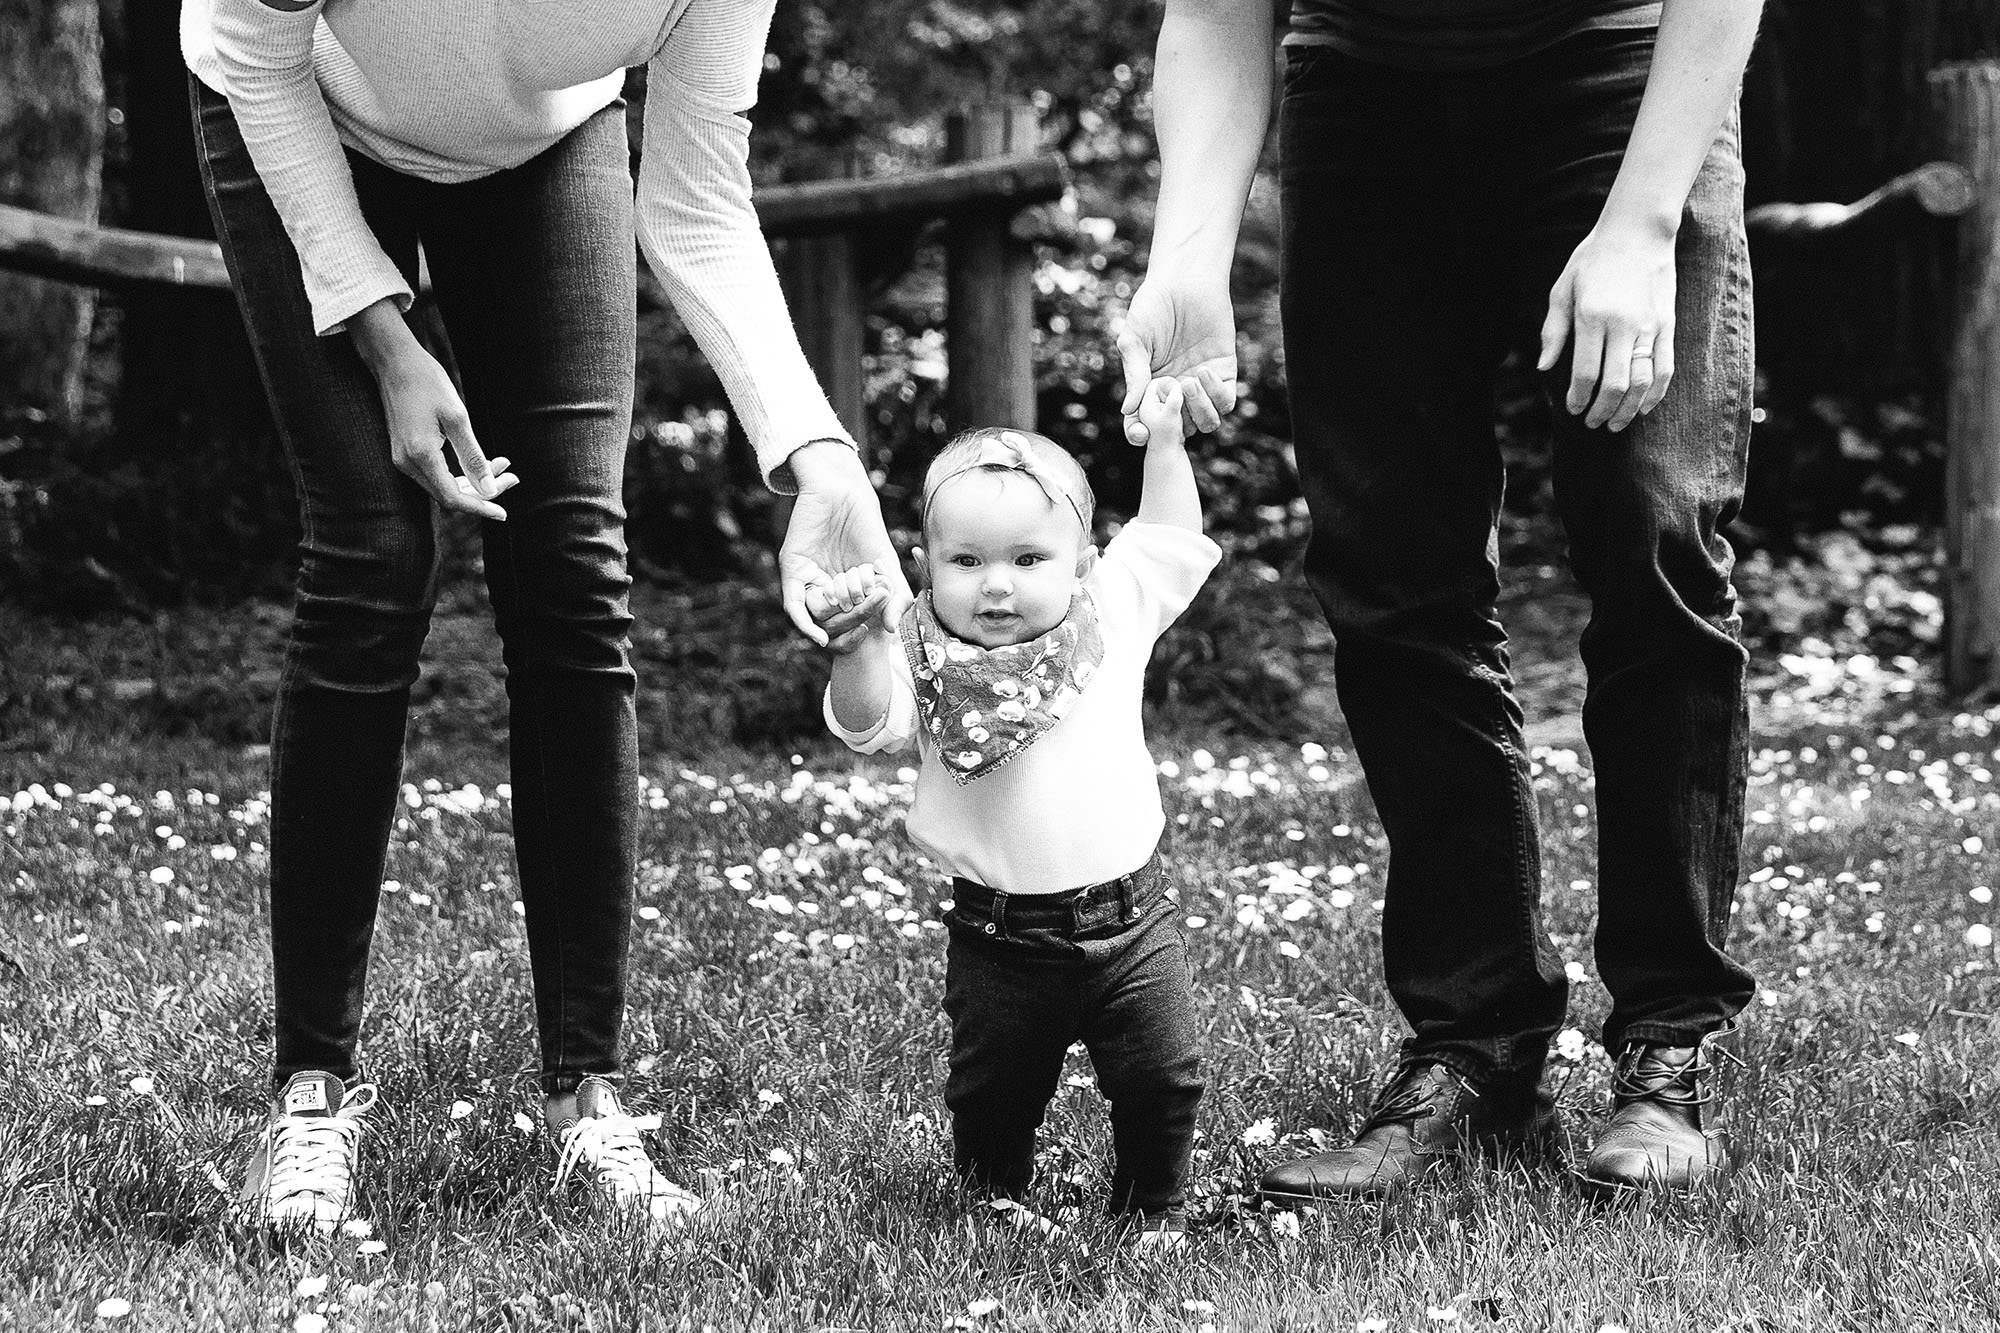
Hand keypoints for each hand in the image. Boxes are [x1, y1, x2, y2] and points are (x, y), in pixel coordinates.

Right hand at [351, 301, 515, 518]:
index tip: (504, 515)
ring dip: (473, 481)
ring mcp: (403, 458)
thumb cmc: (427, 383)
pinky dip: (459, 471)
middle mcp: (407, 463)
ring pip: (443, 485)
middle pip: (448, 495)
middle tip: (512, 477)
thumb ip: (473, 457)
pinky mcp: (405, 451)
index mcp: (420, 456)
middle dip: (482, 491)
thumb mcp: (457, 418)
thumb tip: (490, 490)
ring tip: (503, 465)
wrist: (394, 362)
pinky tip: (481, 460)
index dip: (480, 508)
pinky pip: (435, 472)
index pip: (452, 498)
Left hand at [779, 442, 910, 647]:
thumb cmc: (866, 526)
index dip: (855, 639)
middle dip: (852, 623)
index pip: (844, 627)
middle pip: (831, 625)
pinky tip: (820, 638)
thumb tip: (892, 629)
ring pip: (815, 618)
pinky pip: (794, 606)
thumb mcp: (886, 567)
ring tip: (856, 607)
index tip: (870, 635)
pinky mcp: (792, 570)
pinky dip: (806, 626)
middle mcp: (822, 588)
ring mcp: (806, 580)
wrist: (845, 491)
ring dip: (837, 621)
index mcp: (842, 591)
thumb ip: (894, 596)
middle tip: (870, 612)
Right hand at [1116, 276, 1236, 445]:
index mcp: (1150, 388)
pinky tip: (1202, 372)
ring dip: (1197, 412)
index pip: (1145, 422)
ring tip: (1186, 383)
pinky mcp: (1224, 374)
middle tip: (1168, 394)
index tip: (1141, 435)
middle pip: (1178, 430)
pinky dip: (1215, 395)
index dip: (1141, 433)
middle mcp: (1176, 392)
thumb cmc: (1153, 306)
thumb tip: (1128, 410)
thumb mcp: (1134, 341)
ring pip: (1206, 423)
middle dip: (1172, 424)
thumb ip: (1134, 375)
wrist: (1185, 281)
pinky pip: (1225, 401)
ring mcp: (1201, 386)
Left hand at [1537, 222, 1677, 432]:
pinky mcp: (1668, 325)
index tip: (1571, 409)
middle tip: (1590, 423)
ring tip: (1614, 424)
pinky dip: (1655, 393)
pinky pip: (1665, 368)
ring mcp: (1650, 326)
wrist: (1638, 232)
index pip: (1585, 372)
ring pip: (1642, 381)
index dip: (1578, 398)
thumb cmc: (1593, 261)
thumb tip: (1543, 367)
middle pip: (1615, 383)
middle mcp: (1623, 324)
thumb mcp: (1562, 290)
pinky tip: (1643, 408)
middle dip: (1601, 411)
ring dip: (1628, 410)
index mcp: (1593, 316)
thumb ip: (1553, 331)